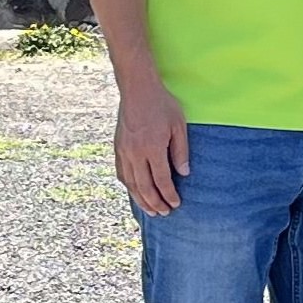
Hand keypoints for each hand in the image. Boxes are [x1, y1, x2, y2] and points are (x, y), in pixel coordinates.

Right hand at [116, 80, 190, 216]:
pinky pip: (122, 173)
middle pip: (144, 187)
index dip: (169, 195)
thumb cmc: (162, 104)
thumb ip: (180, 151)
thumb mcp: (178, 125)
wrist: (137, 89)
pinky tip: (135, 191)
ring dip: (141, 199)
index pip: (161, 180)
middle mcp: (135, 153)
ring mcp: (124, 151)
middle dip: (155, 203)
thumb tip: (184, 174)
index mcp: (152, 148)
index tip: (176, 204)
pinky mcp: (118, 147)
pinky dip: (129, 186)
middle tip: (164, 213)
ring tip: (150, 210)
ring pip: (131, 183)